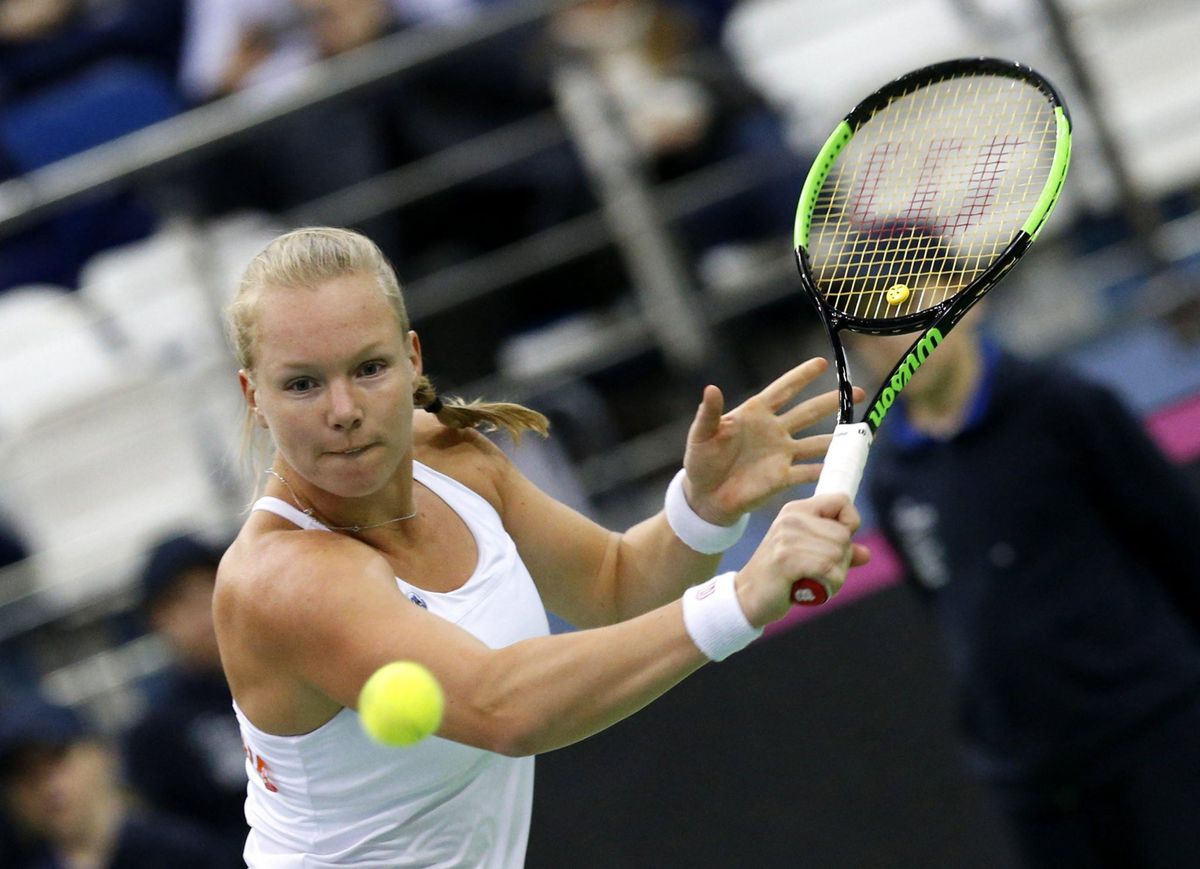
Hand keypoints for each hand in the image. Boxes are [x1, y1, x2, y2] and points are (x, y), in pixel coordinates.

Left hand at [681, 358, 861, 523]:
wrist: (705, 496)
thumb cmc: (701, 461)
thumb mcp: (701, 434)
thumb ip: (709, 413)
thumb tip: (711, 389)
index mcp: (755, 413)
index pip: (782, 390)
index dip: (801, 376)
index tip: (822, 363)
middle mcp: (774, 431)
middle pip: (808, 412)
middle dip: (832, 402)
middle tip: (858, 391)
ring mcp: (781, 454)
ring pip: (815, 441)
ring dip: (836, 436)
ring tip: (861, 430)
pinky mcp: (782, 477)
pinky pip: (808, 471)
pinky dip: (824, 469)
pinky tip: (842, 465)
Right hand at [733, 495, 868, 626]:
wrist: (747, 596)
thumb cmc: (780, 576)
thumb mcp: (808, 557)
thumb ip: (836, 552)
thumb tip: (865, 554)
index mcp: (796, 510)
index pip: (841, 500)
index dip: (850, 522)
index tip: (838, 543)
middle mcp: (792, 519)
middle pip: (844, 533)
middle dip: (842, 559)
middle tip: (822, 572)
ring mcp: (787, 538)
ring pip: (839, 553)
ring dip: (836, 575)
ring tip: (816, 581)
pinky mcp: (786, 559)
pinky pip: (829, 569)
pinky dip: (831, 585)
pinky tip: (817, 590)